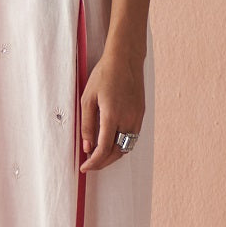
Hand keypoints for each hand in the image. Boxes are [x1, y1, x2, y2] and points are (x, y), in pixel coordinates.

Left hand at [79, 45, 144, 172]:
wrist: (125, 59)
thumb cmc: (104, 75)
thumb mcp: (87, 99)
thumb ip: (87, 125)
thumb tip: (87, 147)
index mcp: (112, 116)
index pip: (103, 149)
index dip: (93, 162)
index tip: (84, 167)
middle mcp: (128, 119)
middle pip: (117, 152)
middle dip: (103, 163)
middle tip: (90, 165)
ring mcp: (137, 117)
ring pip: (126, 147)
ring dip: (113, 156)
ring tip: (99, 157)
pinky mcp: (141, 114)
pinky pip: (132, 137)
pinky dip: (121, 145)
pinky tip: (111, 143)